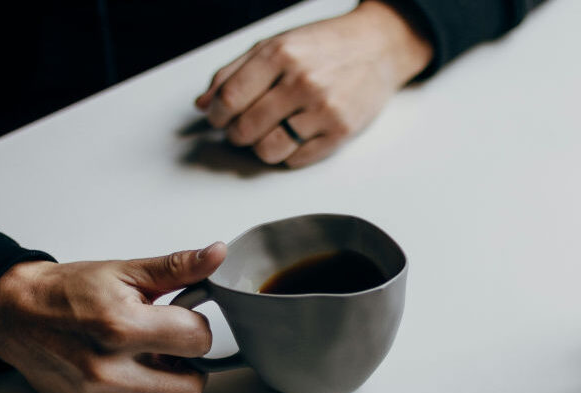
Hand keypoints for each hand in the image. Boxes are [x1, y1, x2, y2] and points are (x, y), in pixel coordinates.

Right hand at [0, 242, 226, 392]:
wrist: (16, 314)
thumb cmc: (69, 292)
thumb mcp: (126, 272)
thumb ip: (178, 268)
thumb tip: (215, 255)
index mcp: (121, 326)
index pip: (198, 340)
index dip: (197, 327)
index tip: (184, 319)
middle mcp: (109, 368)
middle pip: (190, 390)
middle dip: (192, 368)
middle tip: (175, 348)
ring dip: (166, 379)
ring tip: (145, 354)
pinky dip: (140, 390)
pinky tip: (123, 368)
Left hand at [194, 0, 431, 167]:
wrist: (377, 47)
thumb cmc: (324, 46)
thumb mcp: (275, 44)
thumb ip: (235, 72)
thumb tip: (203, 104)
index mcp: (280, 54)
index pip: (230, 98)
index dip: (217, 115)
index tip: (218, 118)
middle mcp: (302, 82)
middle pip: (246, 129)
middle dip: (236, 134)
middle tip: (241, 129)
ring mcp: (323, 109)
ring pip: (269, 151)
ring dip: (260, 148)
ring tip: (267, 135)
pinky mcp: (340, 132)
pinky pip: (297, 160)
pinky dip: (287, 154)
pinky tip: (293, 137)